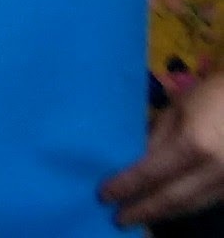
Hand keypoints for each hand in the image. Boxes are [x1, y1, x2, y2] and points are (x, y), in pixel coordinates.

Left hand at [103, 75, 223, 226]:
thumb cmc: (210, 97)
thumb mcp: (176, 110)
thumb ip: (156, 138)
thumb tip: (133, 163)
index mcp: (194, 145)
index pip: (151, 173)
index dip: (126, 186)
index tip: (104, 196)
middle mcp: (214, 170)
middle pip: (172, 198)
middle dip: (143, 210)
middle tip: (118, 218)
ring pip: (190, 206)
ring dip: (162, 213)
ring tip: (138, 217)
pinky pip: (205, 202)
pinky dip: (182, 207)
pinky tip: (165, 208)